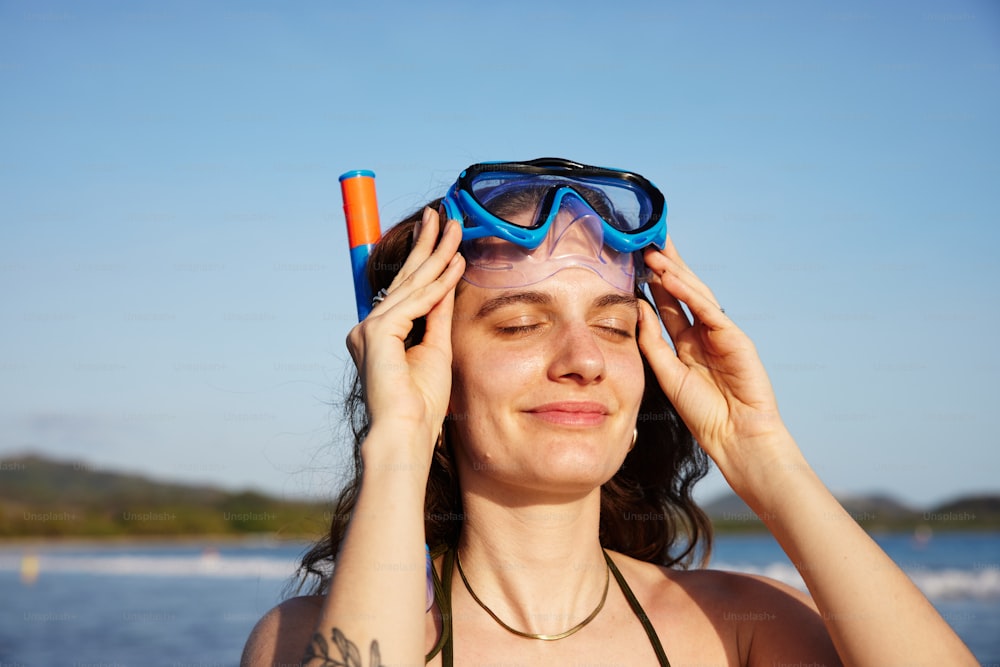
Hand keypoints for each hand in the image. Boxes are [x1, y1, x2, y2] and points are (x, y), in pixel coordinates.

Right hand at [346, 208, 464, 465]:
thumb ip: (437, 314)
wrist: (407, 432)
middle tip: (444, 214)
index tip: (438, 232)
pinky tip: (456, 266)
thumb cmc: (421, 402)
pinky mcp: (377, 334)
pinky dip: (438, 285)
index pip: (404, 287)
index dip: (421, 257)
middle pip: (404, 277)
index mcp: (378, 333)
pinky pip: (415, 303)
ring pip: (411, 285)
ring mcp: (368, 329)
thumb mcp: (436, 347)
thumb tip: (446, 282)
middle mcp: (367, 327)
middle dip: (427, 244)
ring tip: (457, 231)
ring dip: (437, 256)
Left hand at [637, 236, 796, 491]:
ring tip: (653, 252)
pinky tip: (673, 278)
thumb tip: (637, 308)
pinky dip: (690, 294)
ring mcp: (721, 333)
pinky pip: (709, 311)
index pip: (668, 303)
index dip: (653, 281)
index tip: (635, 259)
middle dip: (666, 265)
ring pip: (695, 294)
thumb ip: (653, 341)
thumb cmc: (703, 413)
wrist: (735, 437)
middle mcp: (704, 332)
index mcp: (687, 342)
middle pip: (683, 291)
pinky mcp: (735, 338)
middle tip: (647, 239)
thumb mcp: (667, 373)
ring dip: (674, 272)